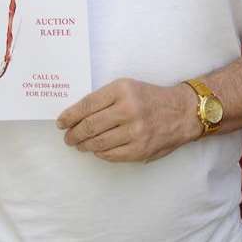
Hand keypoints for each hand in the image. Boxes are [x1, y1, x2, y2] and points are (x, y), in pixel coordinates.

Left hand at [56, 77, 201, 162]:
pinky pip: (111, 155)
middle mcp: (128, 109)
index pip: (87, 104)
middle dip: (74, 134)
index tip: (61, 122)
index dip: (70, 115)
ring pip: (98, 143)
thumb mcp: (128, 87)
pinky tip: (97, 149)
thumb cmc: (150, 98)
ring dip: (84, 145)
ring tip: (79, 144)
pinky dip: (100, 153)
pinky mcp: (140, 150)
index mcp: (122, 89)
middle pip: (90, 126)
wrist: (181, 112)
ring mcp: (134, 131)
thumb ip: (105, 99)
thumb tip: (77, 115)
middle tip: (68, 137)